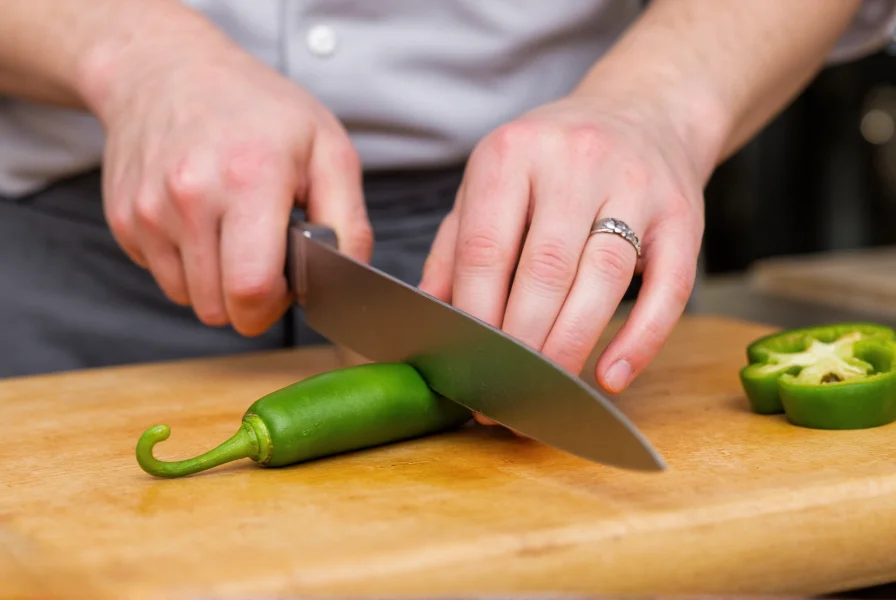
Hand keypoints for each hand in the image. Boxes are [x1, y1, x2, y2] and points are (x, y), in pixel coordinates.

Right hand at [93, 32, 372, 334]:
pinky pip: (162, 276)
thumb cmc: (257, 108)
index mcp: (249, 178)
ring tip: (232, 234)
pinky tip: (201, 223)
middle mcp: (190, 196)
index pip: (251, 290)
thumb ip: (349, 222)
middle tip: (264, 258)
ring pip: (187, 298)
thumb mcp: (328, 149)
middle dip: (249, 300)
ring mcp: (149, 209)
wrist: (167, 69)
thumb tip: (347, 280)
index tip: (286, 284)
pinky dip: (186, 264)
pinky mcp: (123, 219)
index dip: (275, 305)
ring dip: (216, 283)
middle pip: (218, 307)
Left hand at [419, 91, 710, 412]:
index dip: (474, 316)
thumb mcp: (493, 180)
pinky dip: (640, 341)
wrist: (645, 111)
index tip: (464, 365)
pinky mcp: (685, 217)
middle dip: (521, 343)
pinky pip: (669, 289)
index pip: (486, 249)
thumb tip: (429, 313)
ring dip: (571, 347)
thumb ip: (457, 243)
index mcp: (513, 152)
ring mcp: (637, 186)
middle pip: (545, 271)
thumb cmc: (553, 159)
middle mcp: (576, 161)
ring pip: (604, 281)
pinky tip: (611, 376)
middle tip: (503, 393)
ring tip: (547, 391)